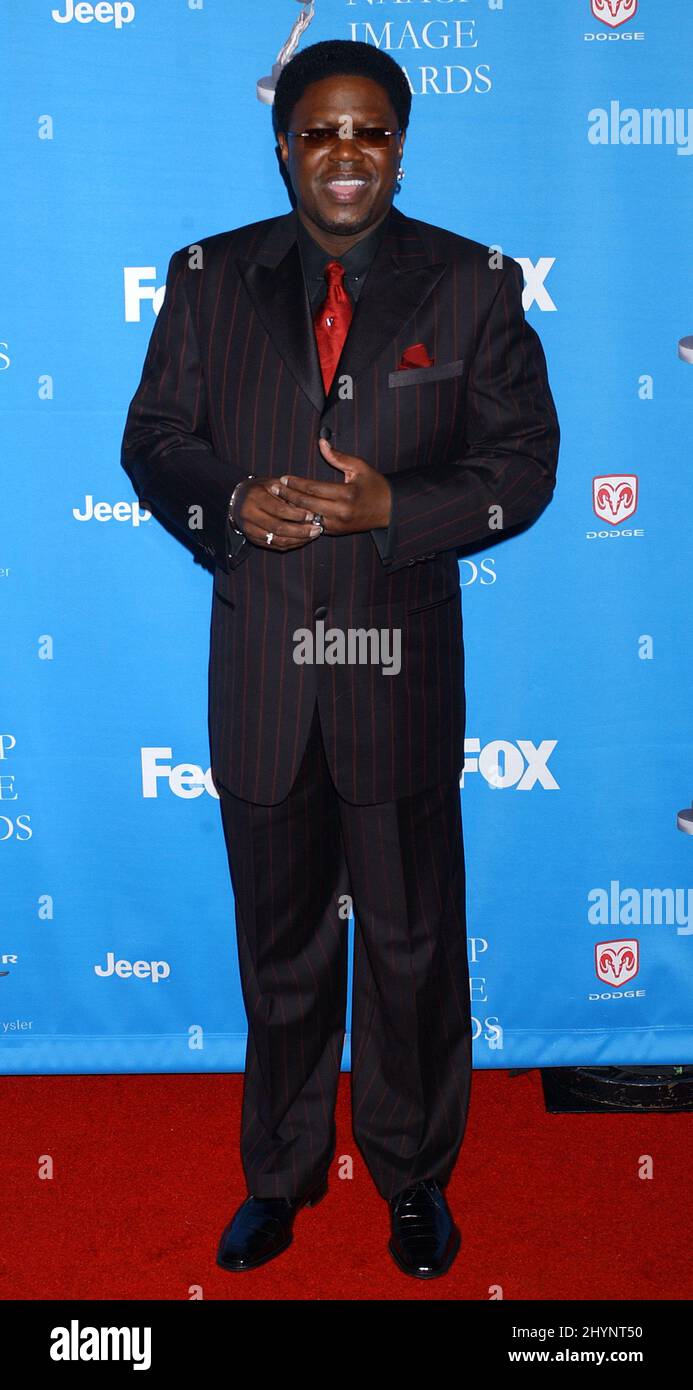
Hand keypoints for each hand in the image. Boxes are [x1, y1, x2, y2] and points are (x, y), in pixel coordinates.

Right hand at [234, 477, 323, 550]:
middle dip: (300, 530)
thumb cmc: (260, 489)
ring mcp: (249, 529)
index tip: (312, 515)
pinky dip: (291, 544)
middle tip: (317, 529)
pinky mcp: (253, 539)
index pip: (279, 510)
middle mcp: (249, 515)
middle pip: (278, 528)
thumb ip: (288, 493)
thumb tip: (308, 505)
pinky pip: (274, 546)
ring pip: (277, 540)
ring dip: (298, 540)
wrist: (238, 499)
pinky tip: (303, 540)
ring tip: (313, 535)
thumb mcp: (272, 484)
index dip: (297, 514)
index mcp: (255, 498)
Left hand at [270, 438, 391, 534]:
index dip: (296, 484)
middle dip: (288, 496)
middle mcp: (341, 512)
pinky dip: (300, 518)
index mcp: (346, 494)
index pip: (314, 489)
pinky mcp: (336, 532)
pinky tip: (289, 511)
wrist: (389, 510)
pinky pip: (313, 525)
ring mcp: (337, 525)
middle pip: (306, 504)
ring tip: (276, 500)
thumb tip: (321, 442)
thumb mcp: (359, 467)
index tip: (282, 478)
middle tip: (273, 488)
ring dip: (291, 509)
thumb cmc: (374, 485)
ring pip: (307, 517)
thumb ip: (338, 456)